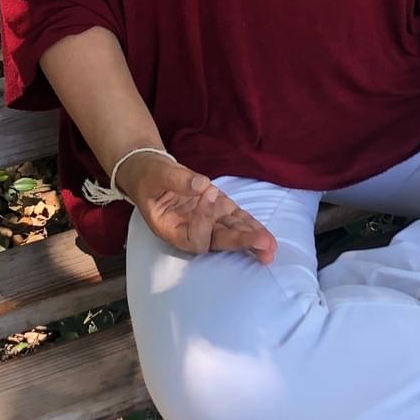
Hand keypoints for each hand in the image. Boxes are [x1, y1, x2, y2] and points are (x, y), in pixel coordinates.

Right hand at [120, 153, 278, 263]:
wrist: (151, 172)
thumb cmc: (148, 176)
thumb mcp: (156, 175)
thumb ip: (177, 180)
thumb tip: (201, 184)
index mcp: (172, 229)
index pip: (194, 238)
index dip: (205, 220)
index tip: (208, 192)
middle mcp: (191, 231)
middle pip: (218, 242)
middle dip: (242, 242)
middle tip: (264, 246)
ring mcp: (207, 221)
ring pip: (231, 233)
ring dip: (252, 238)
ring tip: (271, 246)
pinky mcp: (218, 210)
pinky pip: (236, 220)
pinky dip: (250, 224)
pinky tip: (266, 234)